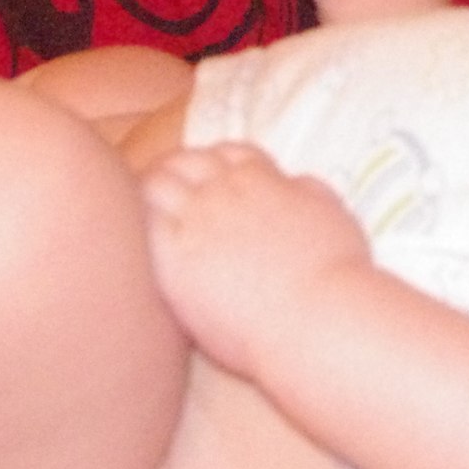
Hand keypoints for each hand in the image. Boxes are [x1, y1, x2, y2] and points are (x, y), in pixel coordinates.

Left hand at [141, 143, 373, 371]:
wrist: (315, 316)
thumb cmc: (334, 272)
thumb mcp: (330, 212)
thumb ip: (306, 191)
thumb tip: (292, 184)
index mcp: (261, 178)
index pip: (226, 152)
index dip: (214, 163)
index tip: (209, 181)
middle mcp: (224, 191)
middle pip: (184, 161)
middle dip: (175, 171)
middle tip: (167, 194)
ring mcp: (196, 221)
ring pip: (155, 184)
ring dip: (150, 191)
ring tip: (143, 213)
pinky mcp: (173, 259)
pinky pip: (141, 225)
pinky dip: (137, 223)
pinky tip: (134, 241)